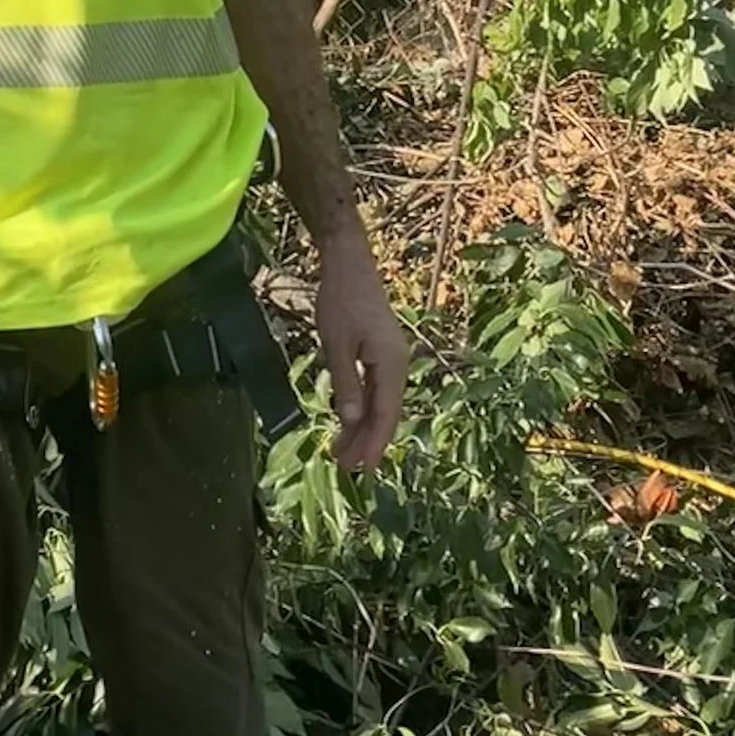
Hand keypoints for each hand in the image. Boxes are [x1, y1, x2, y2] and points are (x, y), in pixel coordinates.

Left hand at [312, 225, 408, 472]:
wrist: (349, 265)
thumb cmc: (340, 301)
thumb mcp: (336, 345)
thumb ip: (345, 384)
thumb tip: (353, 422)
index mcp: (392, 365)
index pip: (386, 415)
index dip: (374, 445)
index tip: (363, 470)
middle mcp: (398, 365)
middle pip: (386, 414)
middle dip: (367, 442)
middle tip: (346, 469)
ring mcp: (391, 359)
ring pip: (380, 403)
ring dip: (363, 428)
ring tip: (343, 452)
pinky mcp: (381, 353)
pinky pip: (375, 389)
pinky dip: (362, 408)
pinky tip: (349, 422)